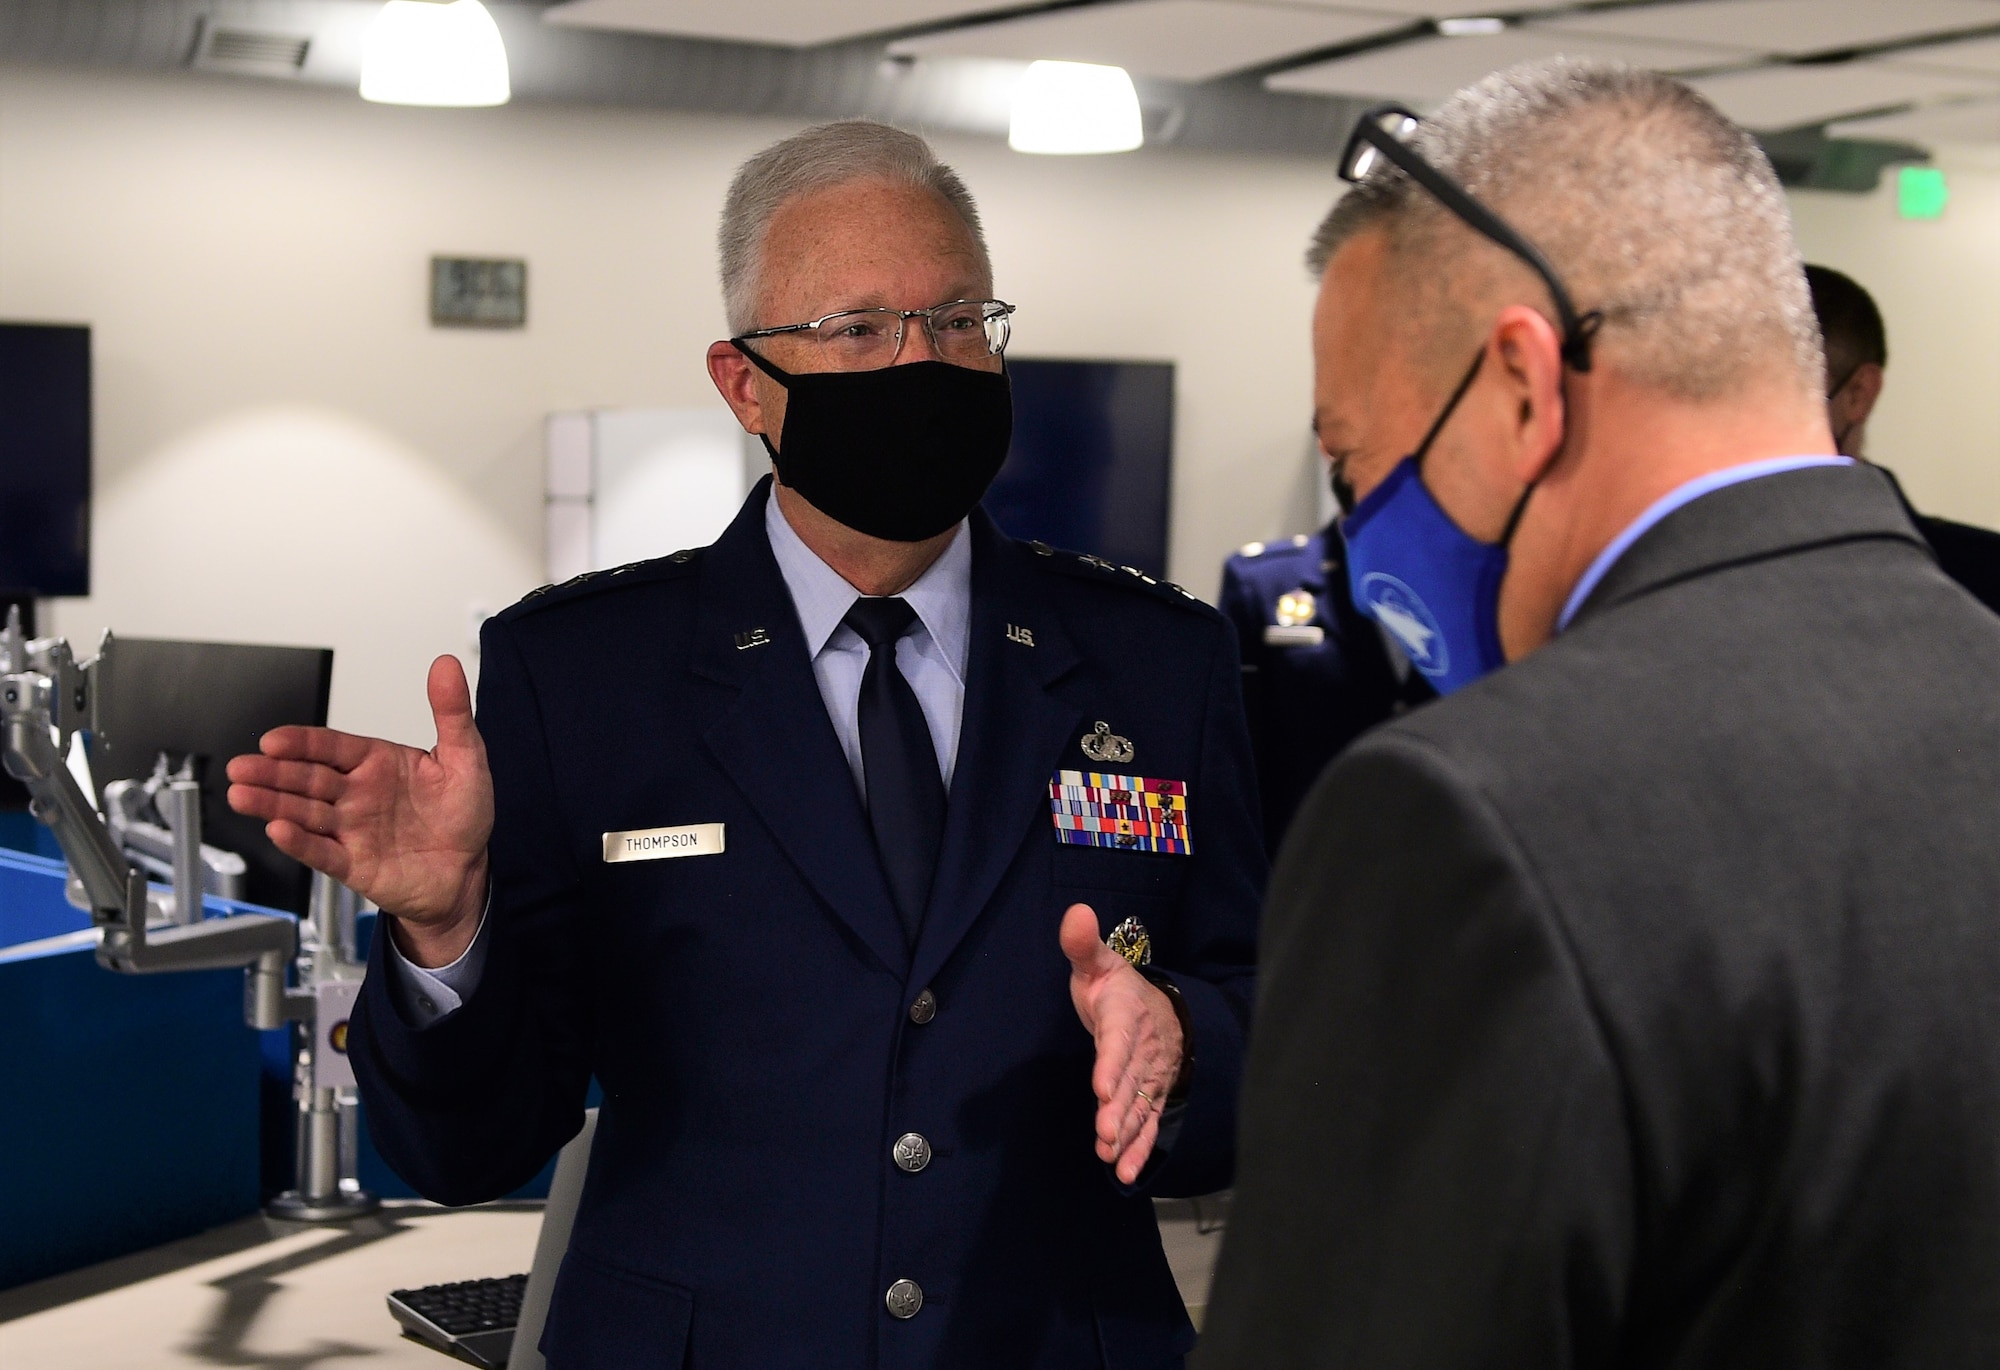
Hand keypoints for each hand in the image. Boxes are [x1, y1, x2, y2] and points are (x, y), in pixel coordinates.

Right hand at [226, 656, 492, 966]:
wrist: (469, 872)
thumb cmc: (463, 814)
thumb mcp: (466, 757)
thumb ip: (452, 713)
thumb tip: (446, 665)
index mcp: (377, 764)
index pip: (331, 747)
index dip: (302, 743)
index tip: (274, 740)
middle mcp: (357, 795)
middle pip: (307, 779)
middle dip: (272, 773)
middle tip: (241, 767)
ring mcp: (352, 830)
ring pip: (304, 814)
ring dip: (272, 804)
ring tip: (242, 796)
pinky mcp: (354, 864)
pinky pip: (322, 853)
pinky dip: (300, 843)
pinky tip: (278, 831)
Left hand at [1060, 902, 1186, 1184]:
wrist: (1157, 1009)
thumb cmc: (1116, 987)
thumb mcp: (1098, 963)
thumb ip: (1082, 944)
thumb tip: (1076, 911)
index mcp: (1126, 1014)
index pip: (1119, 1040)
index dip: (1111, 1063)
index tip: (1101, 1086)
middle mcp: (1142, 1049)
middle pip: (1131, 1081)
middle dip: (1119, 1108)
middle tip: (1104, 1131)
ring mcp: (1148, 1077)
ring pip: (1139, 1106)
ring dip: (1126, 1132)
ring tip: (1109, 1154)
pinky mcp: (1149, 1097)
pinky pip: (1148, 1124)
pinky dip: (1138, 1148)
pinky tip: (1122, 1172)